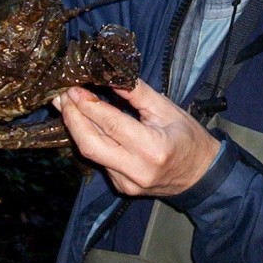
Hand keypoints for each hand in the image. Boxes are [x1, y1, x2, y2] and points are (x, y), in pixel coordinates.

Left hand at [53, 80, 220, 196]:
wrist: (201, 175)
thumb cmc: (188, 138)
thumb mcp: (167, 109)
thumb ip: (136, 92)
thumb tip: (108, 74)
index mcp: (152, 148)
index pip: (110, 124)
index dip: (87, 105)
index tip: (73, 88)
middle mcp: (136, 170)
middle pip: (90, 144)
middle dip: (72, 118)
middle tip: (60, 95)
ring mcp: (127, 183)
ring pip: (91, 154)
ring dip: (75, 128)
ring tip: (65, 105)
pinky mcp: (122, 187)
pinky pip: (99, 161)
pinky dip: (89, 140)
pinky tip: (83, 124)